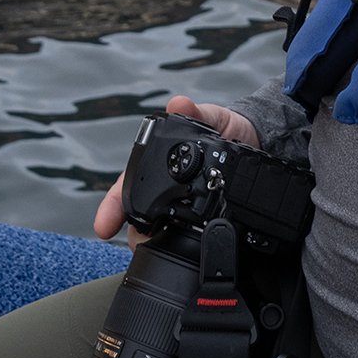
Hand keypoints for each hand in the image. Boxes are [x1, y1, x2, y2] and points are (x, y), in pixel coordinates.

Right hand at [92, 97, 260, 242]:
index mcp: (156, 164)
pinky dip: (182, 245)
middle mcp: (162, 188)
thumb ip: (195, 112)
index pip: (125, 187)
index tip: (103, 226)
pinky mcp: (200, 218)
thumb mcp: (211, 117)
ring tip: (159, 250)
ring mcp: (180, 205)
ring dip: (154, 242)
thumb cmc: (223, 127)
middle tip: (139, 243)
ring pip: (156, 232)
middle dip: (133, 234)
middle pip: (137, 216)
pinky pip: (185, 236)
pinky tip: (187, 253)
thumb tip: (179, 103)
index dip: (112, 207)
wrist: (253, 141)